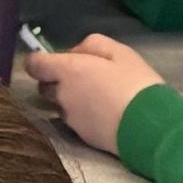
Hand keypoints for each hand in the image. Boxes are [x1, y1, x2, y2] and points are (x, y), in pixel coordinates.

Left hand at [25, 31, 160, 154]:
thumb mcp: (119, 51)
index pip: (34, 65)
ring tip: (97, 97)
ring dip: (70, 99)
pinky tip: (104, 114)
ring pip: (60, 105)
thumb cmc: (135, 82)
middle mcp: (62, 96)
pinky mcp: (80, 137)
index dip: (37, 61)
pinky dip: (83, 115)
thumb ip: (91, 45)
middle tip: (82, 77)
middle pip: (45, 87)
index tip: (48, 60)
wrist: (148, 126)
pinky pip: (74, 121)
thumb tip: (74, 52)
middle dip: (56, 81)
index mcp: (68, 71)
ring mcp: (70, 119)